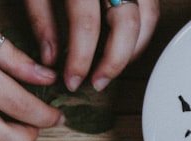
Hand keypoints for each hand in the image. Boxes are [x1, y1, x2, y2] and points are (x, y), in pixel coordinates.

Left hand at [24, 0, 160, 92]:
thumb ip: (40, 17)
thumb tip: (51, 58)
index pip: (87, 24)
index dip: (81, 59)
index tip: (72, 80)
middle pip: (126, 23)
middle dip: (114, 61)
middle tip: (97, 83)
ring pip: (147, 17)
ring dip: (133, 49)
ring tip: (112, 68)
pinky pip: (150, 7)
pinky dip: (142, 30)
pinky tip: (125, 44)